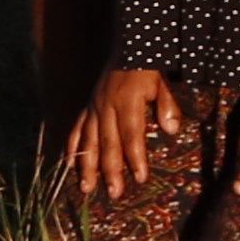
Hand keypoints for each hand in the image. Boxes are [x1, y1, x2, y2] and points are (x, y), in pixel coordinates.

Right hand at [70, 65, 186, 199]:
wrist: (127, 47)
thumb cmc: (148, 68)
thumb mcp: (163, 81)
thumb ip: (167, 104)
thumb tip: (170, 130)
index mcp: (126, 100)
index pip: (131, 133)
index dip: (135, 156)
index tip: (140, 177)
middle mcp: (106, 105)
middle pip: (108, 142)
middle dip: (110, 169)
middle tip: (114, 193)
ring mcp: (94, 106)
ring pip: (88, 139)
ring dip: (87, 165)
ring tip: (87, 188)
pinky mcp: (88, 106)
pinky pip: (77, 129)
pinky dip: (72, 148)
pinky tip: (69, 166)